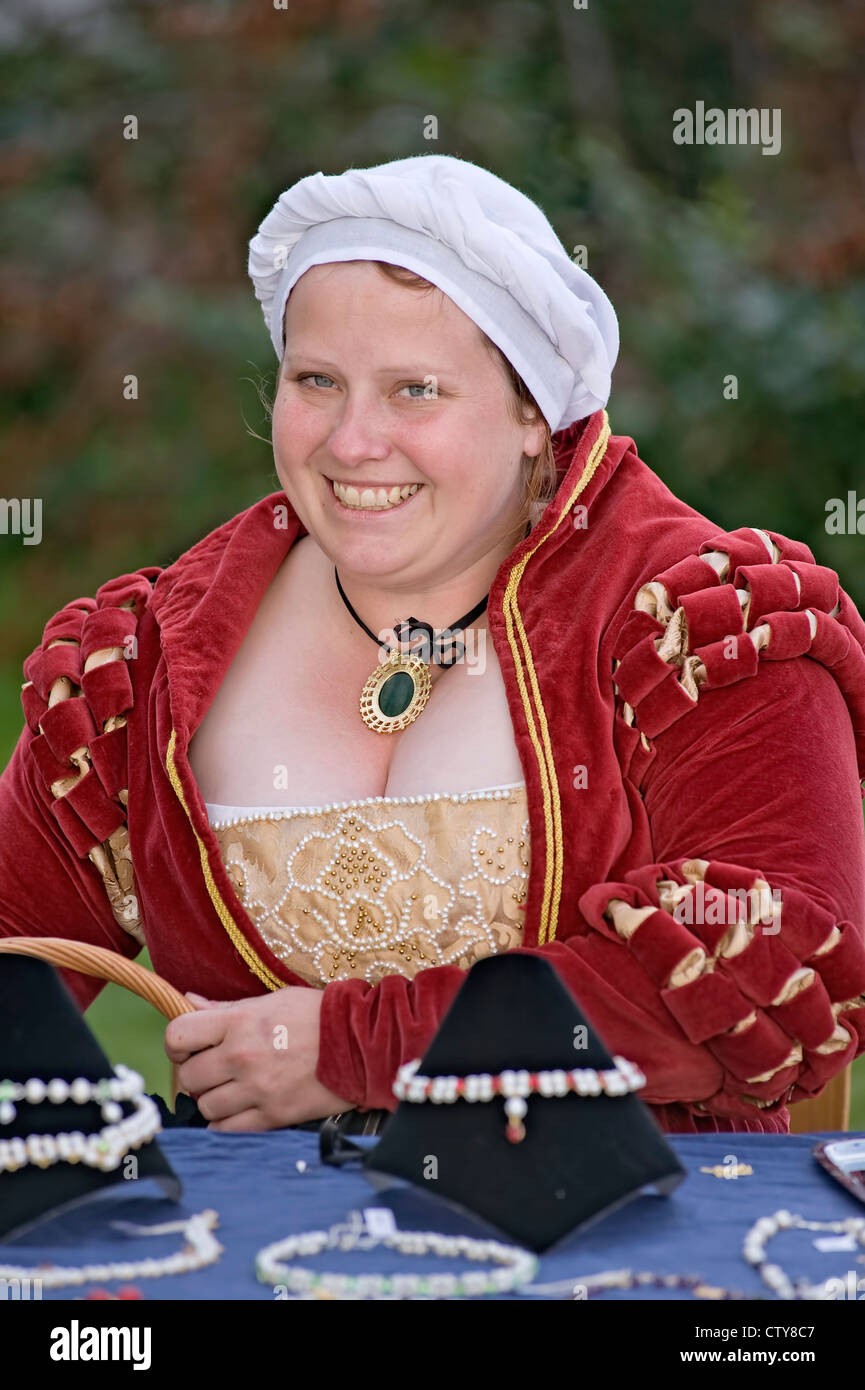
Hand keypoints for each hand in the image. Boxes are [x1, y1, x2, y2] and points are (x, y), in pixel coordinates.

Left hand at [163, 986, 353, 1131]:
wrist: (363, 1043)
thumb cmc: (318, 1015)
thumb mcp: (273, 999)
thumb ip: (226, 1007)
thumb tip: (188, 1001)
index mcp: (240, 1022)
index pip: (178, 1035)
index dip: (177, 1043)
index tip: (188, 1047)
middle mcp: (242, 1056)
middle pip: (188, 1077)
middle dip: (195, 1074)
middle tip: (213, 1069)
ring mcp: (257, 1089)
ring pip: (205, 1107)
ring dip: (213, 1099)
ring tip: (231, 1089)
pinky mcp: (272, 1116)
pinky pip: (226, 1130)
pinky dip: (225, 1123)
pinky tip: (238, 1110)